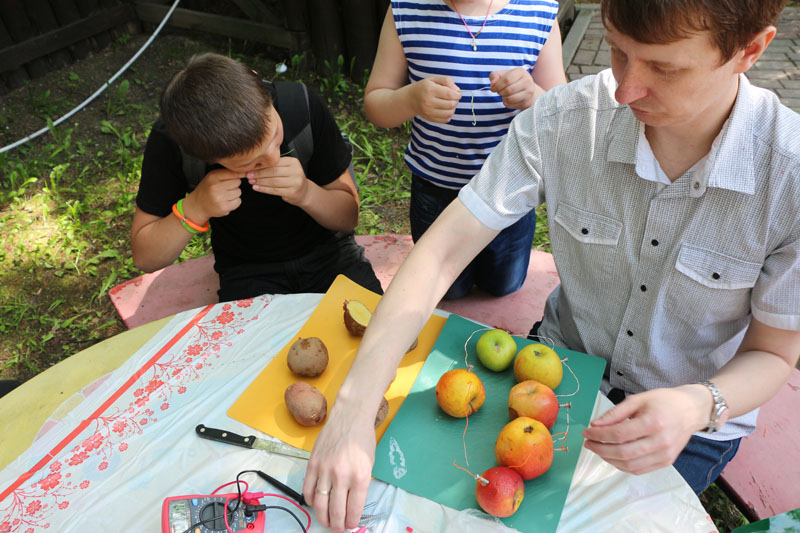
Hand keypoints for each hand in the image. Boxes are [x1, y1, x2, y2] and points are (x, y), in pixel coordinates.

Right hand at [185, 167, 242, 220]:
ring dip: (235, 194)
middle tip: (226, 188)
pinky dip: (235, 202)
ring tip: (225, 195)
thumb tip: (245, 171)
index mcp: (213, 177)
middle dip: (234, 185)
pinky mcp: (224, 208)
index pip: (233, 173)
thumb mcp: (213, 177)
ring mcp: (219, 198)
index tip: (245, 174)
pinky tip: (226, 201)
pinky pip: (238, 201)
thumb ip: (226, 173)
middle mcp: (215, 187)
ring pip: (238, 192)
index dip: (240, 173)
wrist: (198, 204)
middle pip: (237, 182)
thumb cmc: (207, 189)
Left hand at [246, 157, 309, 205]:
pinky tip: (256, 188)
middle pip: (273, 171)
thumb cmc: (291, 178)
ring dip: (260, 181)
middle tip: (248, 175)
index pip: (274, 163)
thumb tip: (255, 164)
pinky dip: (264, 189)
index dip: (261, 165)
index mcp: (293, 162)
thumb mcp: (286, 168)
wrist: (303, 192)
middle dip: (259, 173)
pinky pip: (274, 190)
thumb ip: (275, 165)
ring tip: (251, 181)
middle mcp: (296, 171)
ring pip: (273, 181)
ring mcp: (295, 182)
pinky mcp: (292, 192)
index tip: (250, 167)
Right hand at [302, 402, 375, 532]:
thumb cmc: (363, 439)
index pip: (354, 510)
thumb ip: (360, 485)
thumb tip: (352, 506)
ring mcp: (325, 470)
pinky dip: (310, 500)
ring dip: (323, 517)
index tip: (350, 526)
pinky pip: (308, 489)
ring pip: (320, 504)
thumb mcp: (369, 464)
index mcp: (360, 477)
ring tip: (327, 522)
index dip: (351, 522)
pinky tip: (315, 503)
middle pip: (336, 511)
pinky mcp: (313, 464)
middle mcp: (342, 475)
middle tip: (338, 529)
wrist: (350, 416)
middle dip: (337, 525)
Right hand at [410, 75, 460, 122]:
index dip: (458, 94)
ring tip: (450, 103)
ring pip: (449, 113)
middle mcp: (428, 102)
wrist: (411, 99)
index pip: (450, 94)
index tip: (458, 93)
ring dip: (453, 108)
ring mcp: (429, 112)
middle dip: (456, 101)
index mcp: (430, 90)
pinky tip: (445, 109)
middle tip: (454, 98)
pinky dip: (449, 114)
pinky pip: (446, 119)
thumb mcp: (434, 79)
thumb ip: (446, 80)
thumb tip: (457, 90)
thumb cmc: (425, 87)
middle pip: (451, 104)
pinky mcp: (430, 119)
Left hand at [489, 67, 541, 109]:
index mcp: (520, 71)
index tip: (493, 88)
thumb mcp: (502, 74)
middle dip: (500, 92)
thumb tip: (492, 85)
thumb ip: (494, 76)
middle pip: (508, 90)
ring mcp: (529, 92)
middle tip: (500, 91)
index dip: (497, 86)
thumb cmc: (512, 80)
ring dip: (503, 98)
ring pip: (510, 99)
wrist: (527, 88)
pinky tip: (509, 99)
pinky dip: (507, 103)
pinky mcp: (527, 102)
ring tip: (505, 95)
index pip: (506, 80)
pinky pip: (512, 105)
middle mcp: (527, 81)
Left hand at [581, 386, 708, 474]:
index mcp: (653, 422)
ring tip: (598, 449)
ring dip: (609, 459)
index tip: (586, 432)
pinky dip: (622, 466)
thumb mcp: (637, 400)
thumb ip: (615, 413)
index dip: (599, 435)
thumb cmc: (664, 401)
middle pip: (623, 453)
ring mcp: (665, 455)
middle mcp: (661, 442)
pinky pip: (639, 470)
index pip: (619, 434)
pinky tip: (612, 456)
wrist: (690, 410)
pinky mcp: (666, 462)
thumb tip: (594, 425)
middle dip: (600, 449)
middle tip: (588, 443)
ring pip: (630, 466)